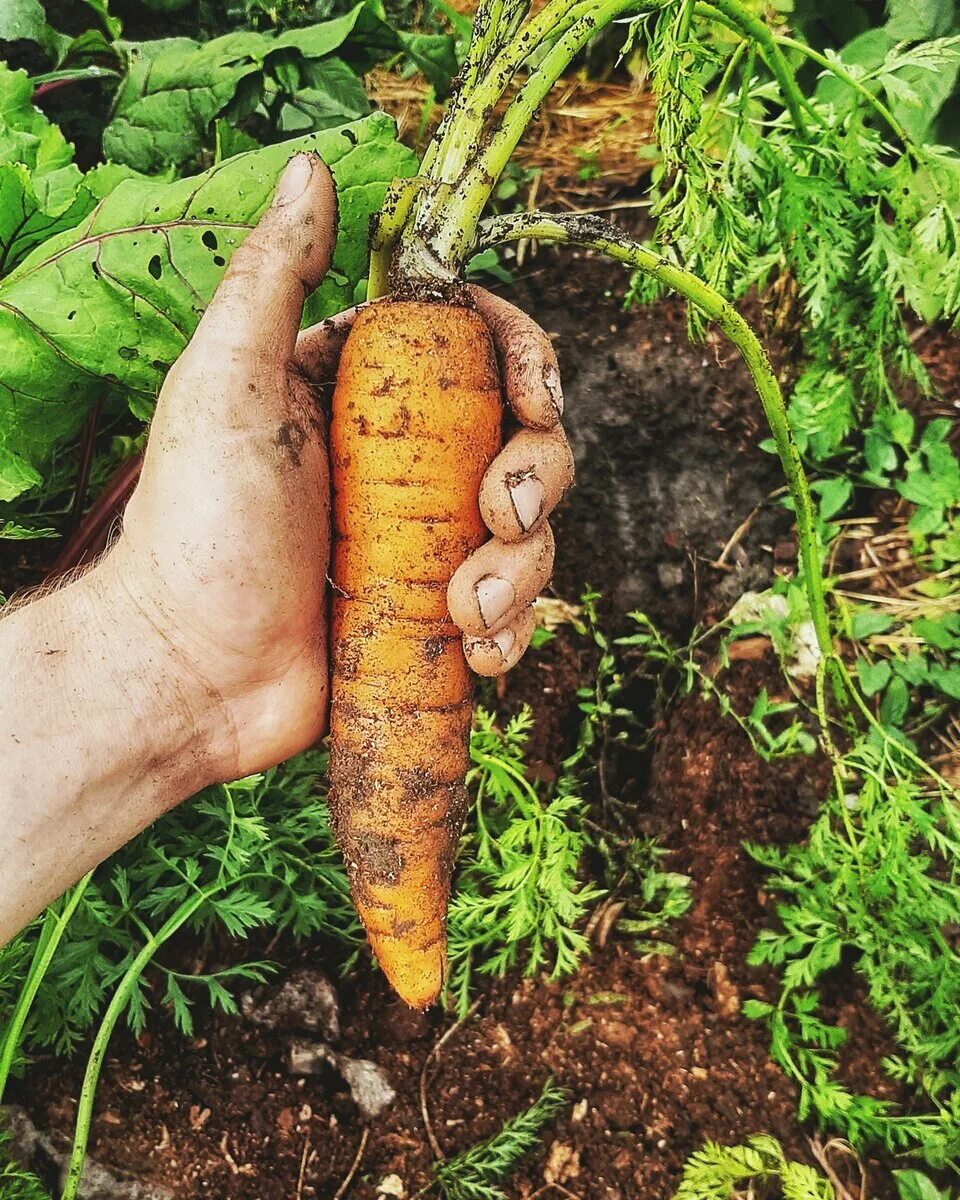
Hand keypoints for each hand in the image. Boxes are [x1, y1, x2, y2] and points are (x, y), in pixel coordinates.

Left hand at [105, 151, 573, 782]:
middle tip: (498, 516)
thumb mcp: (225, 387)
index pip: (477, 347)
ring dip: (521, 571)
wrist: (187, 675)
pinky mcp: (431, 612)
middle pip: (524, 439)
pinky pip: (509, 610)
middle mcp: (403, 460)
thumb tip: (314, 167)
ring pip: (527, 532)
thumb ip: (272, 278)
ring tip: (466, 612)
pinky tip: (479, 654)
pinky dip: (512, 632)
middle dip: (535, 476)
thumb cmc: (194, 529)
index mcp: (364, 392)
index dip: (527, 360)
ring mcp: (422, 540)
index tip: (535, 397)